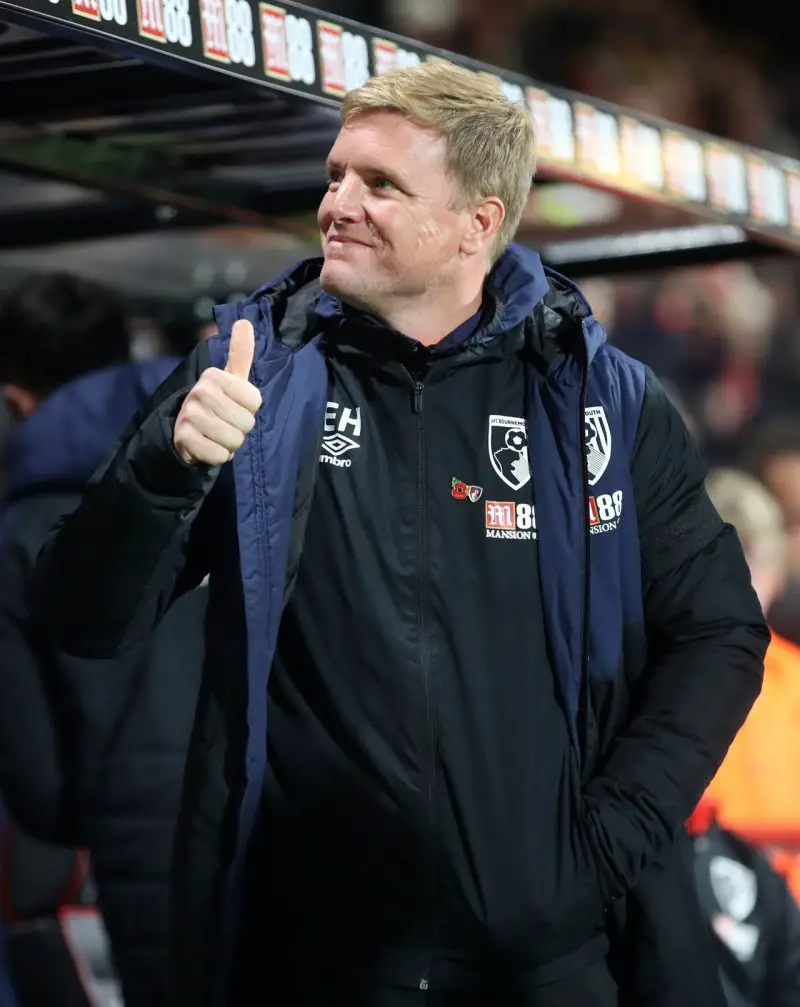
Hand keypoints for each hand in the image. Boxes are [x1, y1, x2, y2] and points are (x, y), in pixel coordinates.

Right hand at [173, 319, 261, 465]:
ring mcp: (190, 415)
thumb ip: (240, 352)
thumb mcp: (231, 378)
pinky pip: (219, 455)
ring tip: (217, 434)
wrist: (186, 431)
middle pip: (246, 423)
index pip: (255, 401)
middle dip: (240, 429)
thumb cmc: (218, 402)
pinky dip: (218, 456)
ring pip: (234, 440)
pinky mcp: (184, 439)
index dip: (249, 409)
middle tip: (225, 422)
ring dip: (230, 444)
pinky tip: (208, 446)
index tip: (235, 405)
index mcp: (214, 376)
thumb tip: (244, 321)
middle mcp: (200, 392)